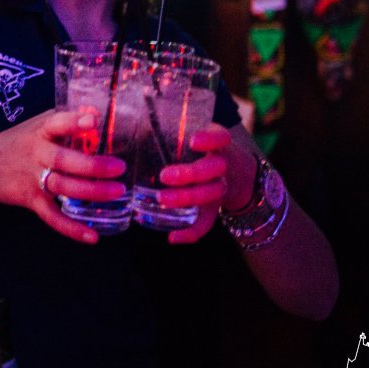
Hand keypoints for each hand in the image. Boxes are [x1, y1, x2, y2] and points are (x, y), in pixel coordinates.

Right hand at [0, 109, 126, 243]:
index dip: (74, 122)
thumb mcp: (38, 125)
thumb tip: (96, 112)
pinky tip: (92, 236)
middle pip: (64, 161)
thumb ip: (66, 119)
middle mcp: (37, 155)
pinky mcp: (31, 200)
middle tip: (118, 167)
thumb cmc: (19, 142)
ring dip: (90, 192)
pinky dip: (71, 228)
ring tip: (116, 192)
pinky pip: (52, 217)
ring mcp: (33, 179)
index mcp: (40, 132)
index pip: (56, 124)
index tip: (93, 120)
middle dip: (92, 166)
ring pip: (62, 187)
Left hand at [156, 123, 231, 244]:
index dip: (209, 140)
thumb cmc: (201, 150)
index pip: (220, 137)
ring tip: (163, 200)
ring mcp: (221, 186)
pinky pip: (208, 222)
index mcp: (217, 143)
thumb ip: (170, 134)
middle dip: (190, 174)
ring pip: (211, 193)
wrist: (236, 172)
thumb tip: (132, 130)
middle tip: (165, 176)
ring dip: (188, 198)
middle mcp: (223, 164)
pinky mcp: (216, 207)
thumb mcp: (193, 137)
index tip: (192, 141)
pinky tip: (173, 237)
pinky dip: (192, 232)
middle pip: (213, 169)